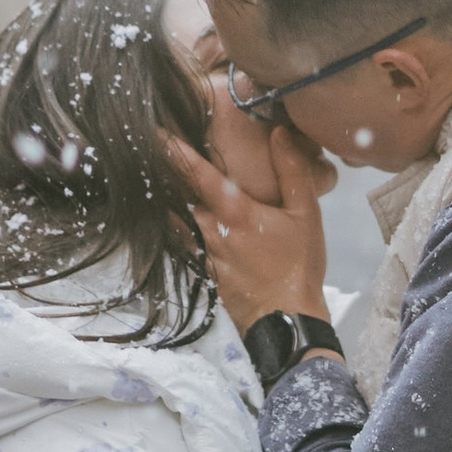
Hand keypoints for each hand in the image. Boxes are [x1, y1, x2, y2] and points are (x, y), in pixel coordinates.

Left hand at [166, 119, 334, 334]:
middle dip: (161, 173)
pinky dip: (171, 226)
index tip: (154, 131)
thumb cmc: (299, 266)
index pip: (196, 174)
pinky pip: (179, 242)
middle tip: (145, 150)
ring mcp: (202, 252)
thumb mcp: (306, 214)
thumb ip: (292, 171)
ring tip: (151, 178)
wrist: (287, 320)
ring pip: (172, 219)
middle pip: (174, 195)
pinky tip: (169, 217)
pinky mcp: (201, 270)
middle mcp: (210, 230)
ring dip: (163, 199)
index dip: (174, 150)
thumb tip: (279, 133)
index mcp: (234, 212)